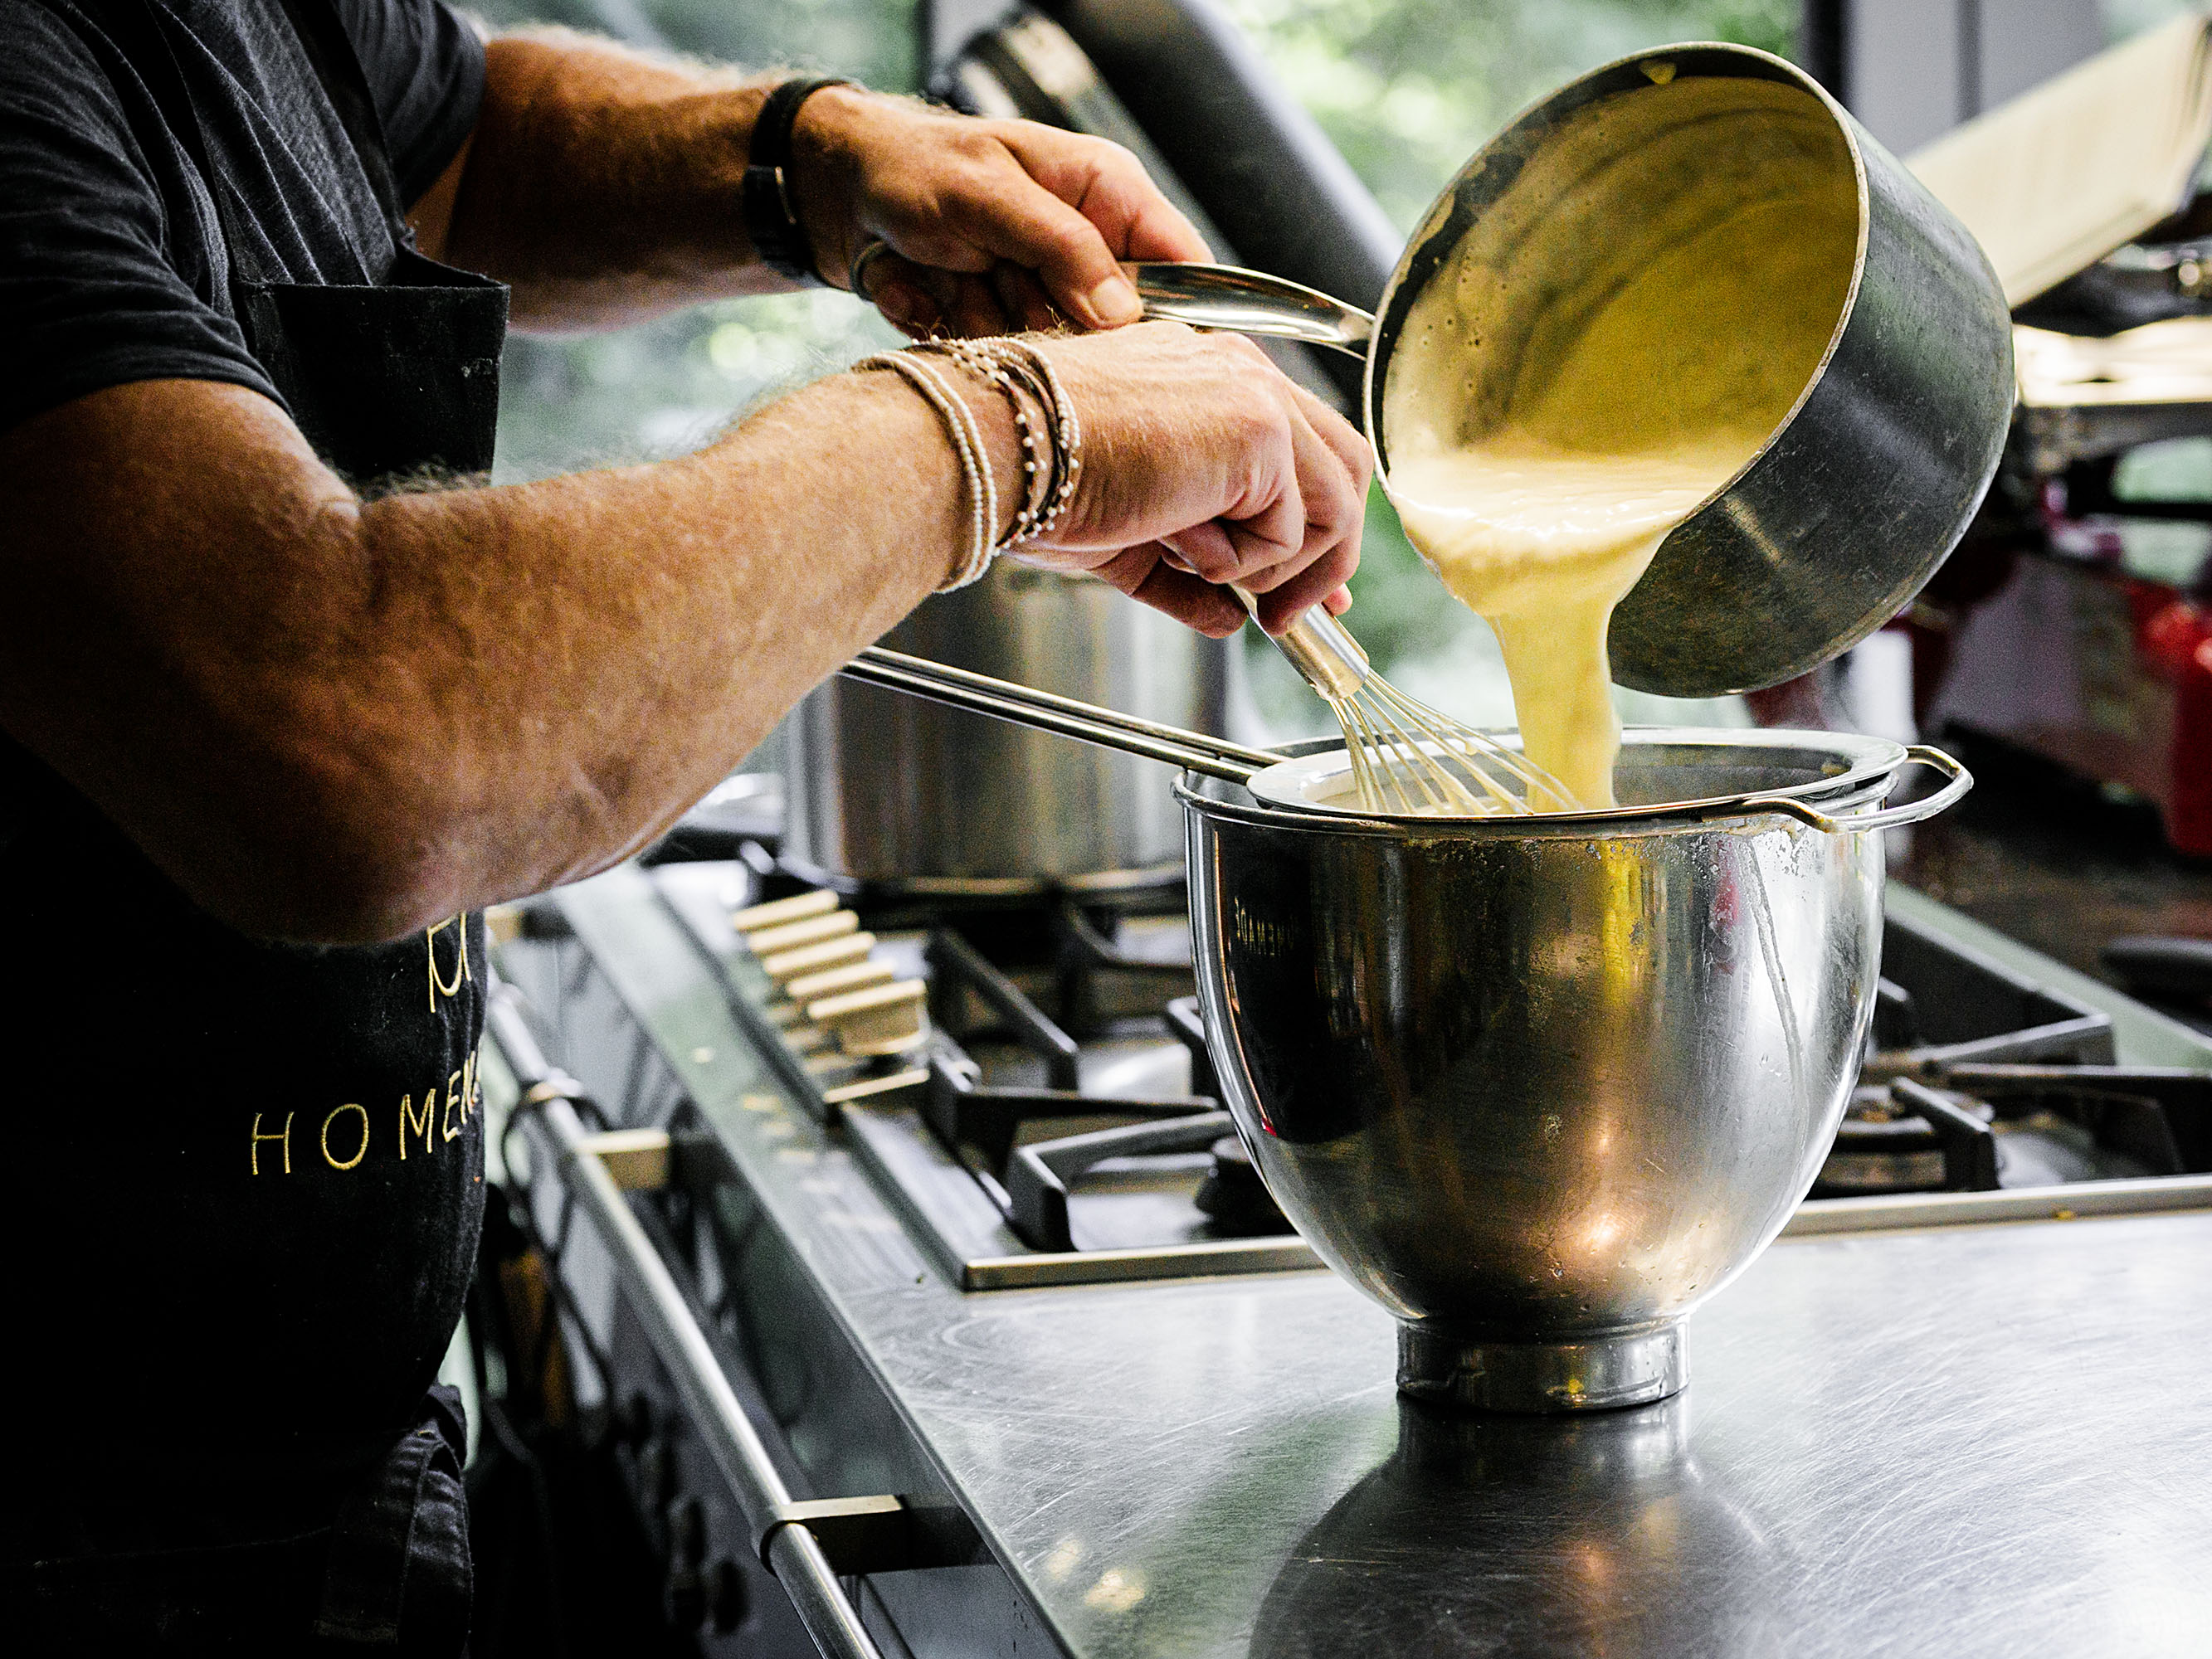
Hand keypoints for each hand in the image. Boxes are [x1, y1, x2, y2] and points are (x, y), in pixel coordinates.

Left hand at [788, 90, 1207, 334]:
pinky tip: (927, 289)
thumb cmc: (912, 168)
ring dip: (990, 322)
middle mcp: (1084, 248)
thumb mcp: (987, 193)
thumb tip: (1125, 312)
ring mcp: (1043, 292)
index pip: (1181, 264)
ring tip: (949, 271)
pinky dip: (954, 330)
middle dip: (1047, 315)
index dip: (1177, 315)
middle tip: (992, 276)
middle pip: (1114, 328)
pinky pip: (1001, 359)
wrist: (836, 194)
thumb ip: (1062, 246)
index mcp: (1105, 194)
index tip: (1143, 353)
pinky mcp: (1004, 327)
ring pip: (1052, 352)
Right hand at [1006, 324, 1367, 635]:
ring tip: (1203, 571)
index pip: (1300, 448)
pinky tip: (1178, 538)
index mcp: (1209, 379)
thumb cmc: (1035, 477)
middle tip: (1288, 618)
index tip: (1299, 590)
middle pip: (1341, 468)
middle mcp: (1242, 374)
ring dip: (1276, 567)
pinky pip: (1290, 530)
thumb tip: (1228, 619)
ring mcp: (1258, 397)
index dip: (1312, 526)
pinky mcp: (1261, 433)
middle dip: (1327, 556)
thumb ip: (1188, 571)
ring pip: (1330, 504)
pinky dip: (1241, 561)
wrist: (1004, 451)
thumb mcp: (1130, 534)